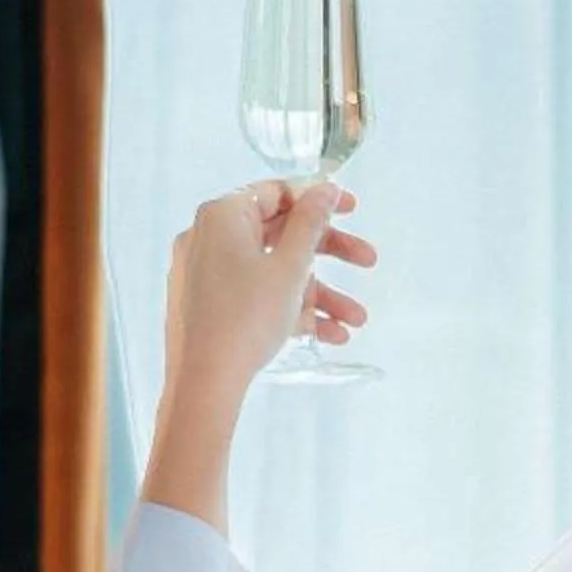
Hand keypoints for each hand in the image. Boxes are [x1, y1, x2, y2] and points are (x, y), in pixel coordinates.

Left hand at [159, 178, 376, 408]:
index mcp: (223, 216)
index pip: (277, 192)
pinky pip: (257, 295)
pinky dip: (291, 309)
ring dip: (319, 293)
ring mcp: (207, 273)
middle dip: (330, 255)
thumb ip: (311, 223)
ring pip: (273, 271)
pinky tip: (329, 334)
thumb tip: (325, 189)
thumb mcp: (290, 267)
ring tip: (355, 320)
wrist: (204, 382)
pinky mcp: (209, 305)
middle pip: (280, 234)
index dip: (319, 198)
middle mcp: (209, 238)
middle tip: (368, 261)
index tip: (350, 209)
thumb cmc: (244, 319)